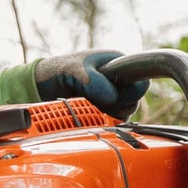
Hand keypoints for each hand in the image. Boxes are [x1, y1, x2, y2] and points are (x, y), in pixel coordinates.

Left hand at [34, 50, 148, 118]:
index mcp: (119, 64)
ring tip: (87, 104)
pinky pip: (113, 123)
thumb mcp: (73, 70)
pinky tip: (87, 113)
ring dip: (106, 114)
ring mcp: (114, 97)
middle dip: (114, 105)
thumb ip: (92, 80)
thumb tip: (112, 98)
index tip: (112, 95)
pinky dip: (101, 121)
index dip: (130, 92)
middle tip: (93, 99)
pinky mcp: (106, 111)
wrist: (45, 86)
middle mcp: (120, 81)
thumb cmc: (60, 70)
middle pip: (134, 102)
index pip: (141, 83)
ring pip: (124, 114)